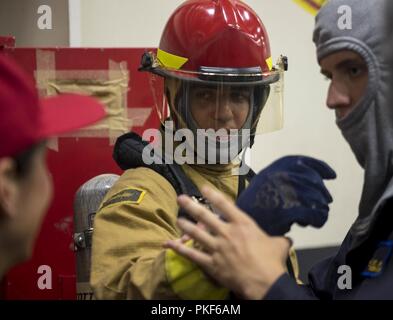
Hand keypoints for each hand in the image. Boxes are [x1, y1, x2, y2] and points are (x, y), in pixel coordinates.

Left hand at [165, 186, 290, 299]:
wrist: (264, 283)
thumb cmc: (271, 262)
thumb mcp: (279, 244)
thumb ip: (279, 239)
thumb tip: (288, 239)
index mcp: (243, 224)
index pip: (224, 205)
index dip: (212, 194)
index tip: (202, 187)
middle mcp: (227, 233)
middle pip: (205, 216)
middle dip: (191, 206)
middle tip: (180, 198)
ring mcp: (217, 248)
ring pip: (196, 233)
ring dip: (185, 225)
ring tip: (178, 219)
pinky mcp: (211, 263)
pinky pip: (193, 255)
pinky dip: (180, 249)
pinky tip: (171, 244)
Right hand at [237, 156, 335, 235]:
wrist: (238, 223)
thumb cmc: (253, 206)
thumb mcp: (264, 183)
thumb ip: (284, 178)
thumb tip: (311, 181)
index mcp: (272, 169)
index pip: (301, 161)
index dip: (319, 166)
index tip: (331, 174)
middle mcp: (277, 178)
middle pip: (311, 180)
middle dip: (322, 191)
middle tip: (326, 200)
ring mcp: (282, 193)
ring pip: (314, 197)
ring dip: (321, 207)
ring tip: (319, 213)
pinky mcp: (286, 211)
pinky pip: (312, 213)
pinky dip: (317, 219)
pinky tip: (313, 222)